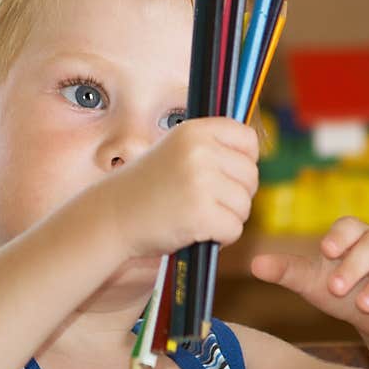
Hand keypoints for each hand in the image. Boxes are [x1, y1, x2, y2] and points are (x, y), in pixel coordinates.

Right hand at [98, 117, 259, 258]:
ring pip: (244, 206)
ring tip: (197, 217)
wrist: (112, 216)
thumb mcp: (176, 151)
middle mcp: (200, 151)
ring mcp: (200, 182)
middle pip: (250, 176)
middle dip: (236, 196)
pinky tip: (196, 232)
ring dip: (228, 218)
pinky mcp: (201, 214)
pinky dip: (221, 238)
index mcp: (195, 130)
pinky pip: (234, 230)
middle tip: (205, 203)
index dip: (244, 161)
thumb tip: (256, 148)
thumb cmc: (147, 187)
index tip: (226, 175)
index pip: (248, 139)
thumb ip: (211, 148)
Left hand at [250, 216, 368, 340]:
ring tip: (363, 307)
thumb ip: (287, 271)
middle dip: (356, 265)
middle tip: (336, 288)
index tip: (325, 251)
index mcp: (354, 235)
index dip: (339, 236)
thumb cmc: (340, 290)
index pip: (349, 225)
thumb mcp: (312, 282)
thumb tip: (254, 264)